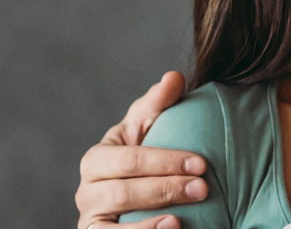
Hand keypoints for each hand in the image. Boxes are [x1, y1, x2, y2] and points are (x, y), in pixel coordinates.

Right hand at [76, 71, 208, 228]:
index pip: (129, 160)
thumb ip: (158, 103)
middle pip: (123, 192)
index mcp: (96, 160)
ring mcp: (91, 221)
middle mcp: (87, 192)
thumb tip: (174, 77)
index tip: (201, 163)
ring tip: (180, 220)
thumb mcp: (147, 130)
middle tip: (203, 189)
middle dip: (165, 189)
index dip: (165, 162)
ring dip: (149, 224)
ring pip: (113, 226)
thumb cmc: (142, 160)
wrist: (132, 201)